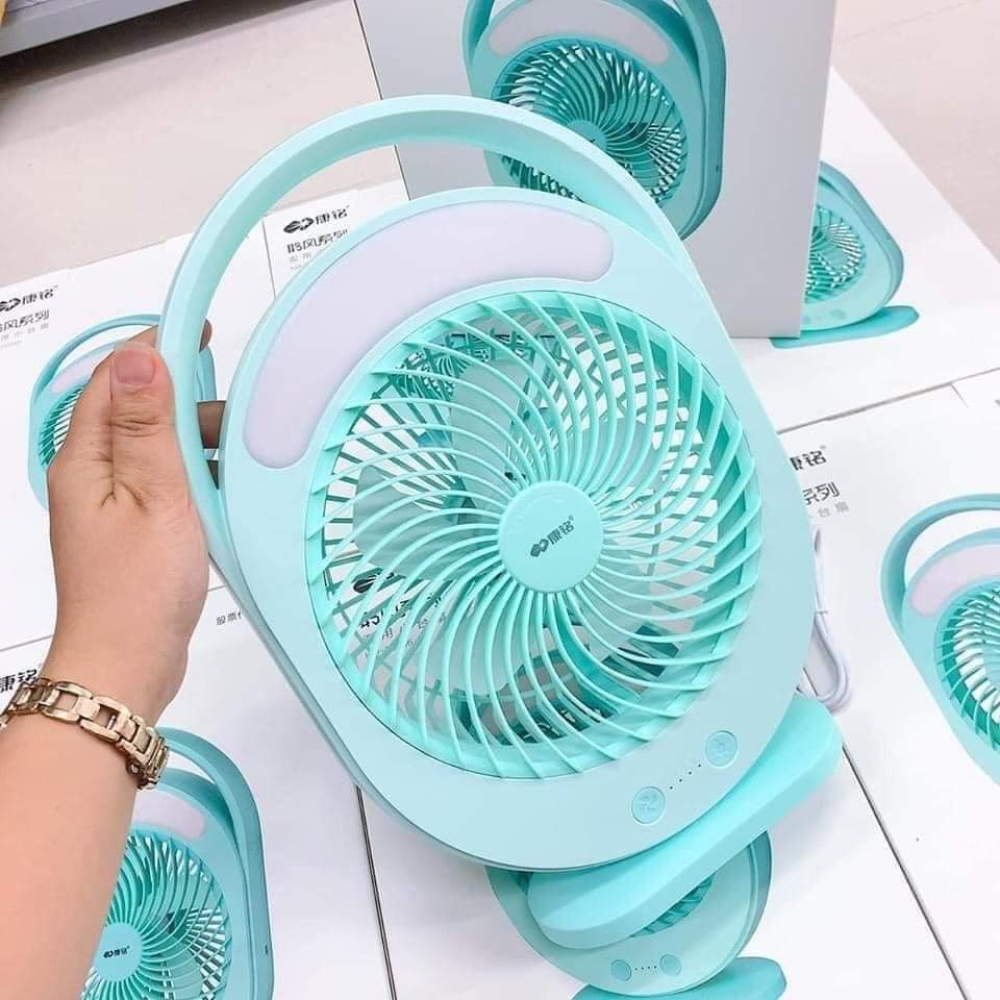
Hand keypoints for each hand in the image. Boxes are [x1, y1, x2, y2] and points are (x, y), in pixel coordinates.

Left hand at [43, 325, 222, 722]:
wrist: (126, 664)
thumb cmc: (137, 591)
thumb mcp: (157, 497)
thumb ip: (150, 427)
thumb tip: (142, 358)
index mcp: (86, 458)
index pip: (117, 377)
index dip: (158, 346)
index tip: (202, 330)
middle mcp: (91, 473)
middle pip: (137, 408)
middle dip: (186, 403)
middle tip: (232, 417)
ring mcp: (111, 501)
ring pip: (154, 445)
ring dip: (194, 443)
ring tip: (232, 463)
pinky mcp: (132, 525)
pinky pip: (164, 480)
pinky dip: (195, 476)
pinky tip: (221, 494)